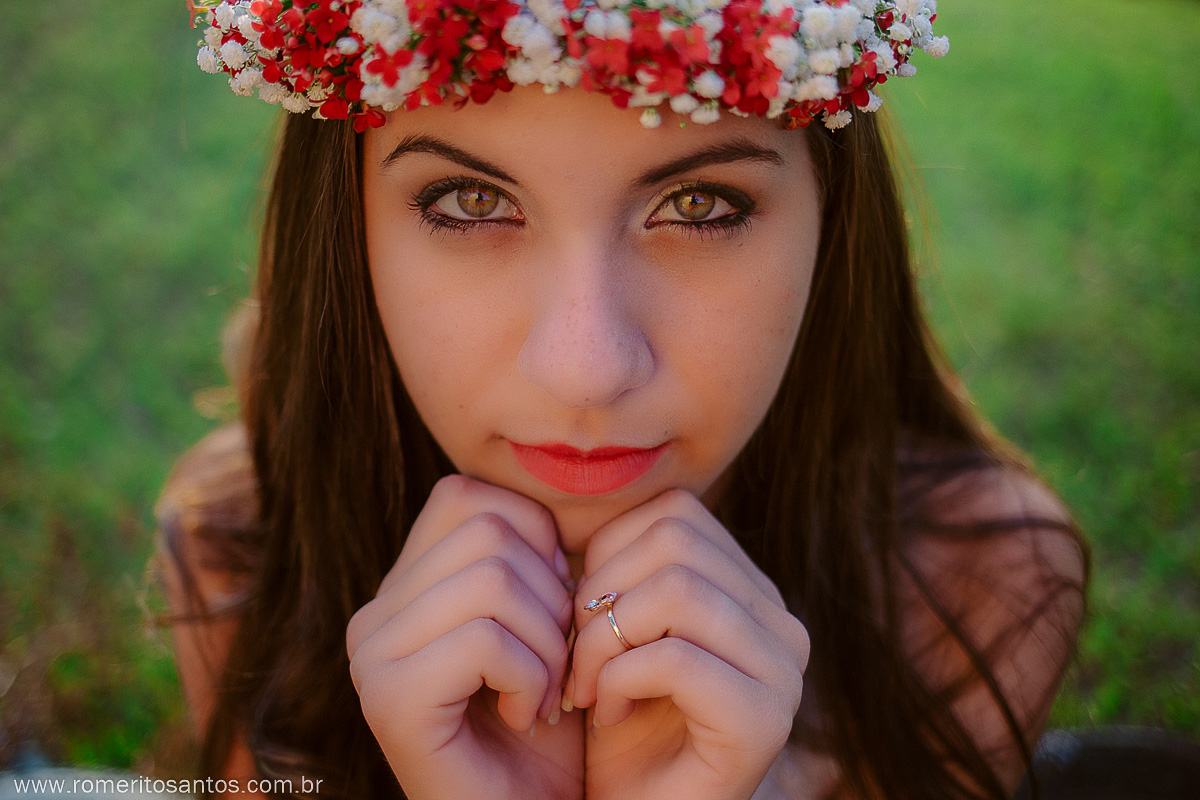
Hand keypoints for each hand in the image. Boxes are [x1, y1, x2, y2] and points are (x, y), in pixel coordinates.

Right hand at [346, 475, 583, 799]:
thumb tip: (555, 501)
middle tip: (557, 661)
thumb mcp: (546, 621)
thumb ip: (533, 555)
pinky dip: (529, 676)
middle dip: (550, 596)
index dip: (535, 539)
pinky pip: (483, 639)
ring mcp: (371, 655)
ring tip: (544, 692)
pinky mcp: (389, 699)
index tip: (555, 608)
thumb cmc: (546, 723)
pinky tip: (526, 716)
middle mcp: (374, 613)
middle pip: (486, 532)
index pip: (467, 495)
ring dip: (546, 642)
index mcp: (402, 585)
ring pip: (490, 579)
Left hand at [567, 490, 808, 799]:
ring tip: (585, 685)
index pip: (675, 512)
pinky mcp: (765, 721)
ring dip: (604, 640)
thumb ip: (618, 567)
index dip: (607, 553)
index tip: (580, 615)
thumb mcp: (612, 628)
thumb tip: (571, 506)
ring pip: (678, 590)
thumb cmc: (615, 722)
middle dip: (601, 593)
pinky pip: (677, 657)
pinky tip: (607, 713)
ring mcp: (784, 672)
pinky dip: (619, 680)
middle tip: (573, 656)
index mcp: (751, 589)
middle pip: (676, 541)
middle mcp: (782, 622)